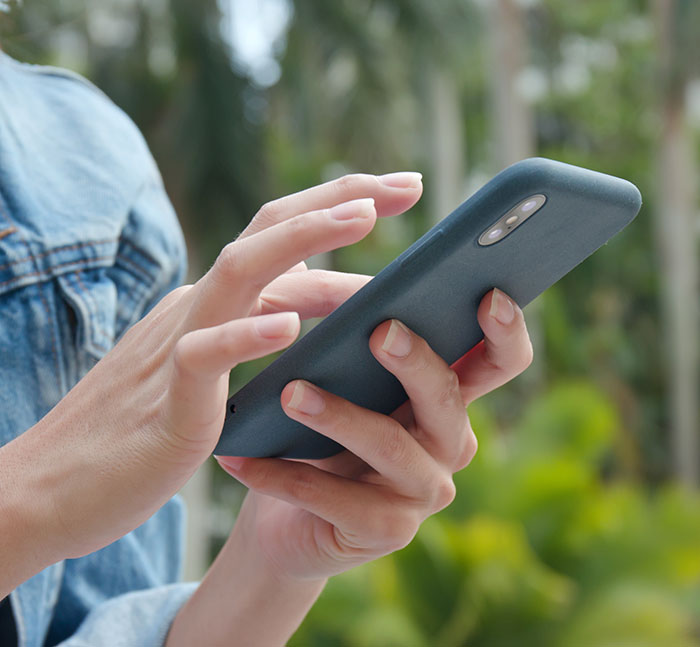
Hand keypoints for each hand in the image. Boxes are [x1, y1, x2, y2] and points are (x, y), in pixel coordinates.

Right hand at [0, 172, 422, 585]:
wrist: (60, 488)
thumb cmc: (149, 430)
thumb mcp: (216, 371)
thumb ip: (258, 336)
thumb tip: (322, 317)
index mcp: (216, 302)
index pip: (281, 238)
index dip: (338, 207)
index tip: (396, 191)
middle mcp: (199, 307)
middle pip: (268, 230)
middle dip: (339, 197)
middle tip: (408, 183)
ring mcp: (180, 346)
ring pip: (239, 272)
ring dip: (302, 238)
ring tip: (363, 217)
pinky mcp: (170, 402)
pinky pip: (204, 356)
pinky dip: (245, 336)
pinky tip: (288, 327)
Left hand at [217, 288, 532, 581]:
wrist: (284, 512)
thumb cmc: (317, 432)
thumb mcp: (337, 378)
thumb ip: (343, 329)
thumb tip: (310, 252)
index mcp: (444, 396)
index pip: (498, 362)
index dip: (505, 332)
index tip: (487, 294)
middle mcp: (447, 443)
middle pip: (448, 398)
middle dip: (417, 363)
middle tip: (380, 332)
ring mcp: (422, 492)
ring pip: (391, 447)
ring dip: (339, 418)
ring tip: (290, 394)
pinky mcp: (387, 531)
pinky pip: (337, 501)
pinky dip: (288, 478)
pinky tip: (243, 459)